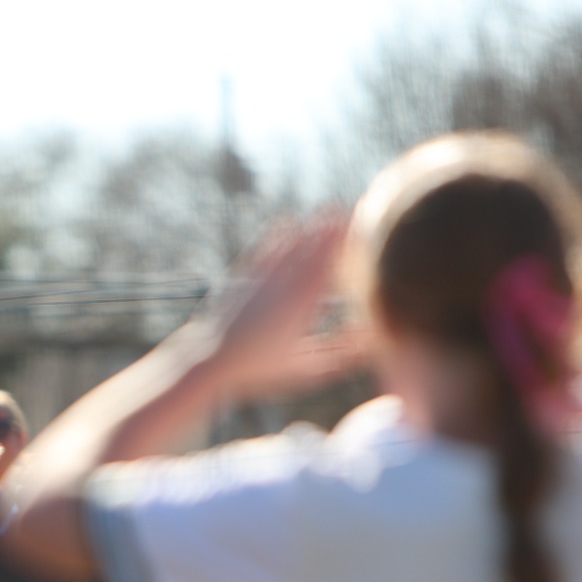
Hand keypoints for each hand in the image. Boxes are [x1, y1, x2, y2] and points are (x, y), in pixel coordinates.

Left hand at [189, 213, 357, 401]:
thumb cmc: (259, 370)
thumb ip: (340, 355)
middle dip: (335, 227)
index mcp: (302, 304)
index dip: (349, 243)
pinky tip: (290, 223)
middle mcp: (283, 283)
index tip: (368, 229)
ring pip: (291, 240)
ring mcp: (261, 275)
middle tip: (356, 211)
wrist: (209, 359)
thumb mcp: (305, 369)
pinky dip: (281, 233)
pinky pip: (265, 246)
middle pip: (315, 245)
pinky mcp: (242, 274)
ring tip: (329, 211)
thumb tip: (372, 342)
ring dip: (311, 225)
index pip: (332, 263)